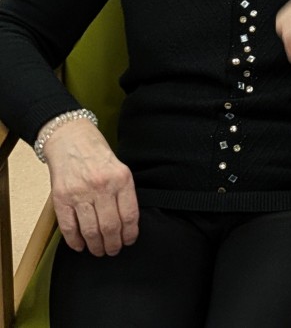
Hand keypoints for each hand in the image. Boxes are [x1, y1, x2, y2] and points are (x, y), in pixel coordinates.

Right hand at [41, 118, 138, 256]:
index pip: (129, 215)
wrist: (70, 138)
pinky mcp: (61, 198)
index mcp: (122, 179)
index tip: (129, 241)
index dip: (130, 234)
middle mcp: (102, 187)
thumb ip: (123, 192)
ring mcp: (80, 193)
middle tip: (113, 251)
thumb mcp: (120, 168)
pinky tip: (80, 246)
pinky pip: (69, 227)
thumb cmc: (97, 154)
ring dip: (95, 246)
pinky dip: (75, 241)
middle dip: (113, 244)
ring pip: (90, 230)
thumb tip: (128, 222)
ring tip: (98, 251)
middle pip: (110, 226)